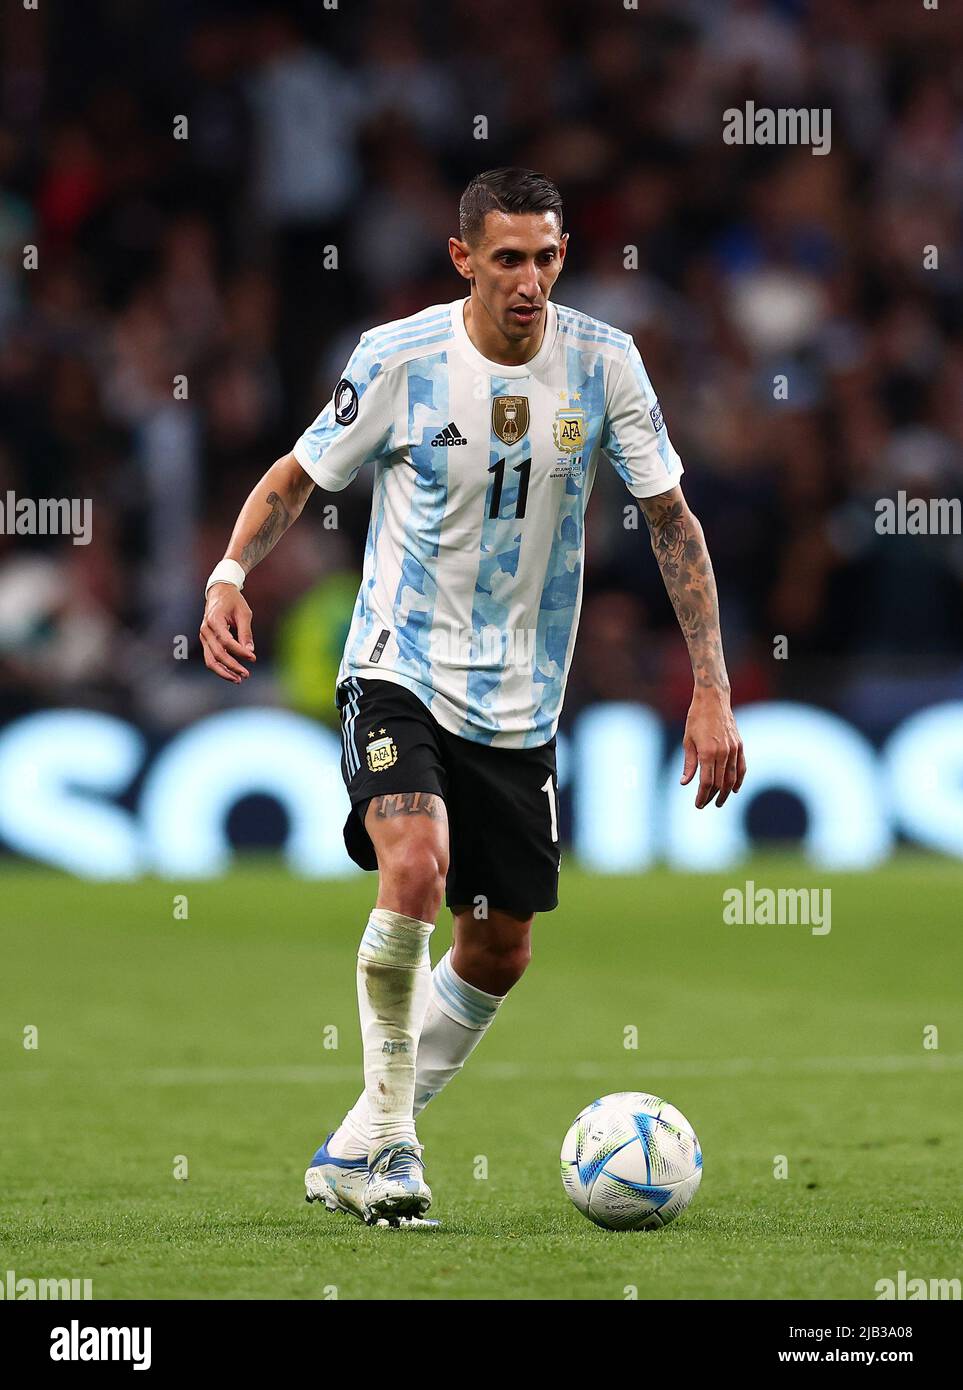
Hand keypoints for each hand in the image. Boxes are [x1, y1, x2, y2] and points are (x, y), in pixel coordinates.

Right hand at [200, 584, 255, 682]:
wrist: (219, 592)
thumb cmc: (233, 601)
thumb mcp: (244, 613)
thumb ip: (246, 632)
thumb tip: (250, 651)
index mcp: (214, 620)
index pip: (226, 641)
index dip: (239, 652)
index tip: (253, 658)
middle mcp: (206, 630)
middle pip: (217, 654)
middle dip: (232, 666)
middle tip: (246, 675)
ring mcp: (204, 637)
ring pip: (210, 660)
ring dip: (224, 672)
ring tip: (239, 679)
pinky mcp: (206, 641)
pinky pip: (211, 658)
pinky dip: (221, 667)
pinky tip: (233, 673)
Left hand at [680, 688, 745, 808]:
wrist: (713, 700)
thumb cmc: (696, 719)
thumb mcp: (688, 741)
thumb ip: (689, 764)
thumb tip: (685, 783)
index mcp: (707, 752)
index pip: (706, 782)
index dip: (702, 796)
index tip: (698, 804)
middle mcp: (722, 753)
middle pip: (719, 783)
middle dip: (712, 797)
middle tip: (705, 804)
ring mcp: (733, 749)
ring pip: (732, 778)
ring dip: (726, 793)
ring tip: (719, 802)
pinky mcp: (740, 745)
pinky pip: (741, 767)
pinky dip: (739, 780)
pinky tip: (735, 789)